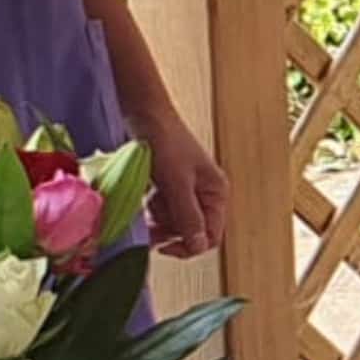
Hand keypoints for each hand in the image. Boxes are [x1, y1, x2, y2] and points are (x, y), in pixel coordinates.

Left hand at [129, 102, 228, 258]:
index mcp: (216, 193)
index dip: (189, 245)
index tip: (164, 246)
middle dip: (169, 231)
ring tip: (145, 204)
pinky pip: (161, 210)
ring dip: (157, 220)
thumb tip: (198, 246)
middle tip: (148, 225)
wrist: (144, 113)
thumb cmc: (165, 141)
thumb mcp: (177, 183)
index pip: (210, 236)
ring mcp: (186, 190)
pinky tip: (143, 196)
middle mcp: (204, 194)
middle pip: (190, 231)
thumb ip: (188, 216)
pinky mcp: (169, 186)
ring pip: (173, 222)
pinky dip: (150, 209)